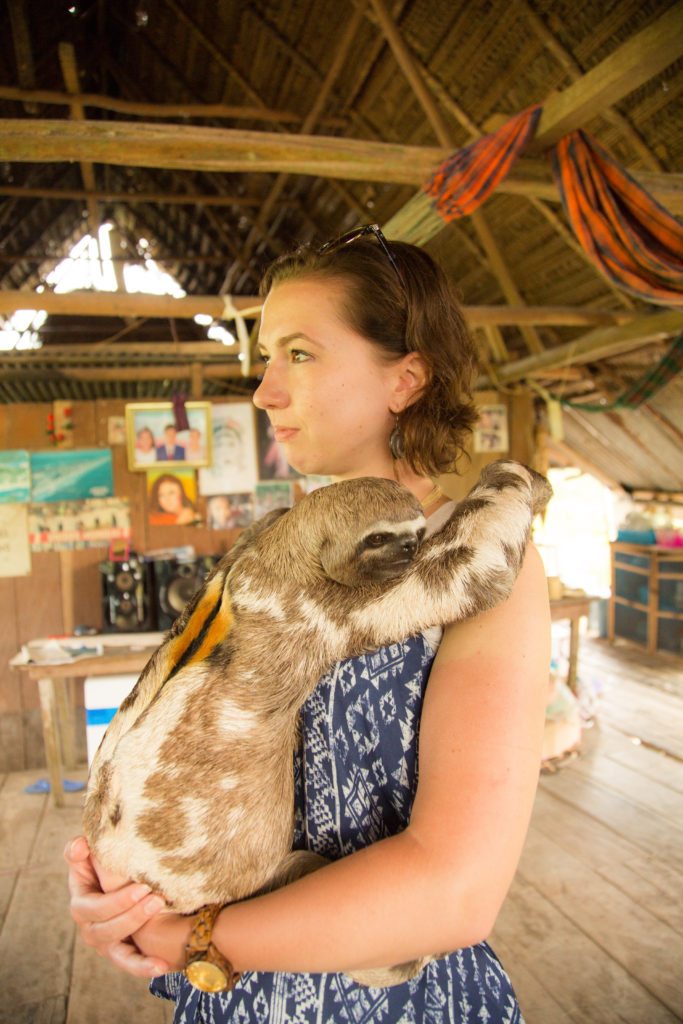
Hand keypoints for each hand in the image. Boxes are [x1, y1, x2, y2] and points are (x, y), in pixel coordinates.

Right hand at [65, 835, 170, 977]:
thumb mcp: (92, 855)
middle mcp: (89, 927)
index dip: (116, 901)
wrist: (124, 882)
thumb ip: (80, 849)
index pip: (92, 908)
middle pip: (106, 929)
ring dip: (138, 935)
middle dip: (132, 915)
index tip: (143, 888)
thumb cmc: (106, 865)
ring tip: (161, 919)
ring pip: (116, 949)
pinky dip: (143, 967)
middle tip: (157, 899)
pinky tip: (161, 966)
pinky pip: (129, 963)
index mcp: (81, 903)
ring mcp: (104, 943)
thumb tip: (81, 845)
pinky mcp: (120, 952)